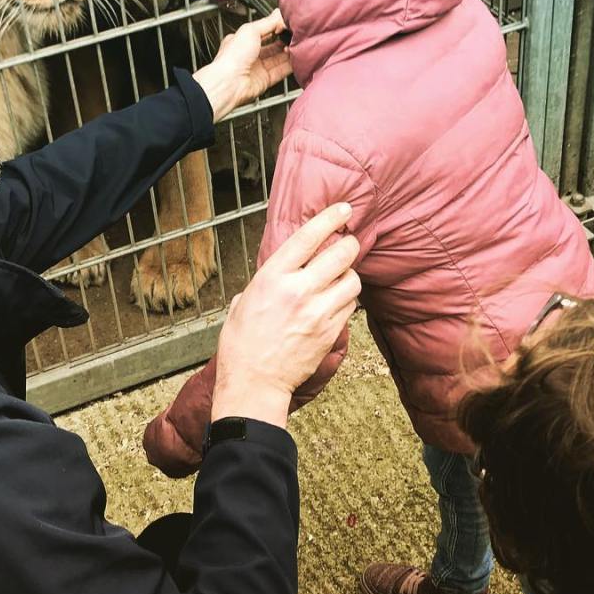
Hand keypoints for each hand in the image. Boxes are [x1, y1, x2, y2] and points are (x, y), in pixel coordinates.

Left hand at [192, 10, 290, 122]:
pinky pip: (281, 71)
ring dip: (288, 52)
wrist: (228, 83)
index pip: (261, 31)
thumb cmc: (231, 58)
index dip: (274, 27)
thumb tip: (279, 14)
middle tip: (295, 35)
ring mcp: (256, 68)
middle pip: (271, 46)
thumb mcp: (250, 30)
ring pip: (278, 59)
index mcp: (240, 41)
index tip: (286, 23)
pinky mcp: (264, 81)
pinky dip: (290, 65)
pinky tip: (296, 58)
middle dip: (284, 40)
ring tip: (297, 44)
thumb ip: (268, 22)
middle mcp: (248, 55)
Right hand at [211, 203, 360, 427]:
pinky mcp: (331, 332)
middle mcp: (298, 290)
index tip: (344, 210)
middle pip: (341, 254)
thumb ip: (265, 282)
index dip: (330, 219)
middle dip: (349, 245)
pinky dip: (346, 300)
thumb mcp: (242, 302)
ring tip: (339, 279)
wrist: (254, 383)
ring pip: (352, 280)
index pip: (309, 237)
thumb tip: (279, 273)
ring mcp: (318, 312)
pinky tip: (334, 303)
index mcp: (272, 277)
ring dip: (349, 275)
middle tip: (347, 244)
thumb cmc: (241, 344)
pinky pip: (350, 307)